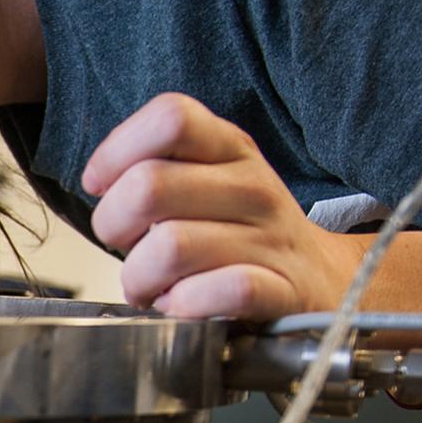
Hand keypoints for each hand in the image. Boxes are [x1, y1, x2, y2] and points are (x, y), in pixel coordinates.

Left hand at [81, 93, 356, 317]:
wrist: (322, 280)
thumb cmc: (239, 231)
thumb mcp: (206, 180)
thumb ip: (154, 168)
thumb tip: (99, 183)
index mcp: (230, 148)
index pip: (170, 117)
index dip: (116, 151)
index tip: (100, 186)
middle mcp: (254, 186)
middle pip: (149, 186)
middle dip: (112, 225)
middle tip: (125, 246)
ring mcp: (272, 238)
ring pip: (170, 246)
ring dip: (139, 277)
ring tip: (148, 285)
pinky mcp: (285, 290)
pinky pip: (223, 290)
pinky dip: (184, 304)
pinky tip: (180, 305)